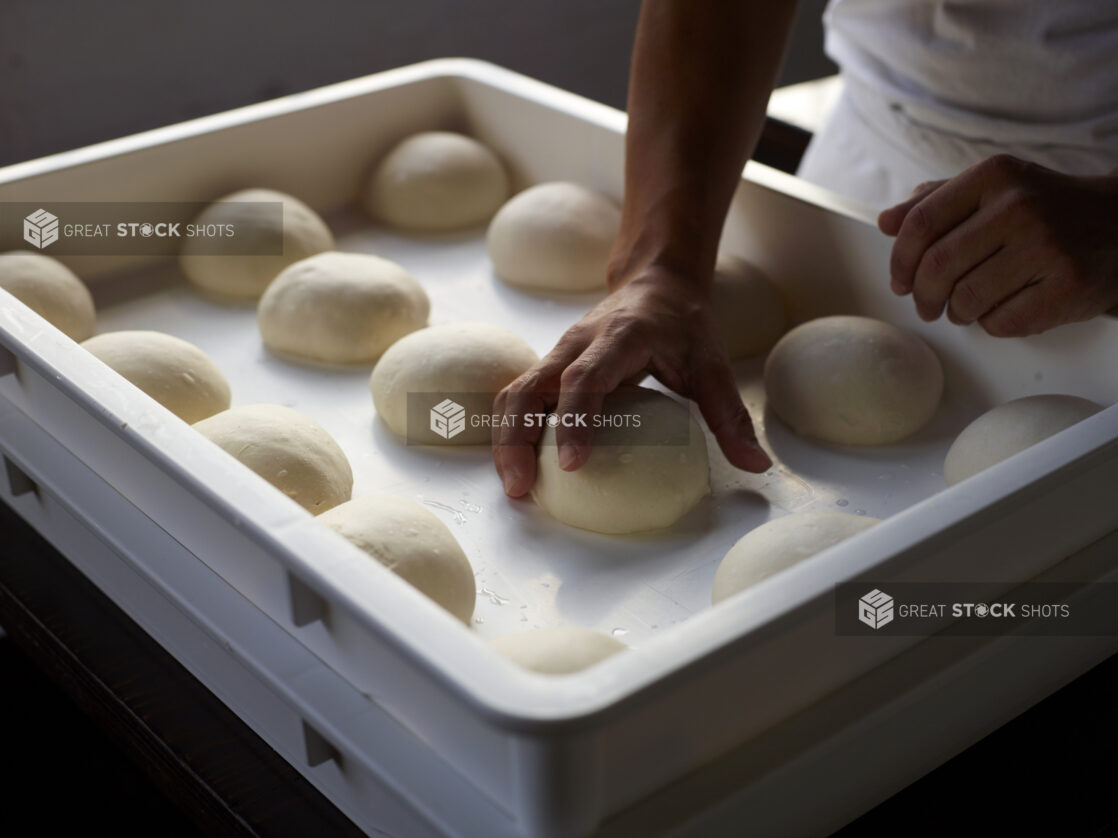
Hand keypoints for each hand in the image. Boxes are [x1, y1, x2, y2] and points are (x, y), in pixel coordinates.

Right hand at [491, 267, 771, 497]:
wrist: (655, 282)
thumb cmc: (682, 324)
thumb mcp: (713, 364)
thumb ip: (730, 416)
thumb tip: (756, 464)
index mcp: (618, 339)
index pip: (585, 380)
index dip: (574, 421)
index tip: (572, 465)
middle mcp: (576, 344)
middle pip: (528, 388)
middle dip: (517, 438)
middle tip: (521, 488)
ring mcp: (557, 354)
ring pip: (513, 393)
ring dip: (506, 439)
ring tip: (515, 487)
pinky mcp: (549, 368)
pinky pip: (519, 398)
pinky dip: (512, 431)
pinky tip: (520, 468)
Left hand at [878, 154, 1117, 335]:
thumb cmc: (1045, 209)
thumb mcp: (994, 189)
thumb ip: (937, 201)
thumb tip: (886, 222)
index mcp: (994, 177)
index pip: (921, 223)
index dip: (899, 260)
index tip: (898, 281)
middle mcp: (1020, 207)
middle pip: (937, 267)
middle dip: (922, 296)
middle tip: (925, 305)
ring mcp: (1046, 247)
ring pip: (965, 300)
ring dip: (956, 313)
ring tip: (966, 306)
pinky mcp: (1066, 287)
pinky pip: (1000, 322)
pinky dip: (990, 323)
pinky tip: (1002, 308)